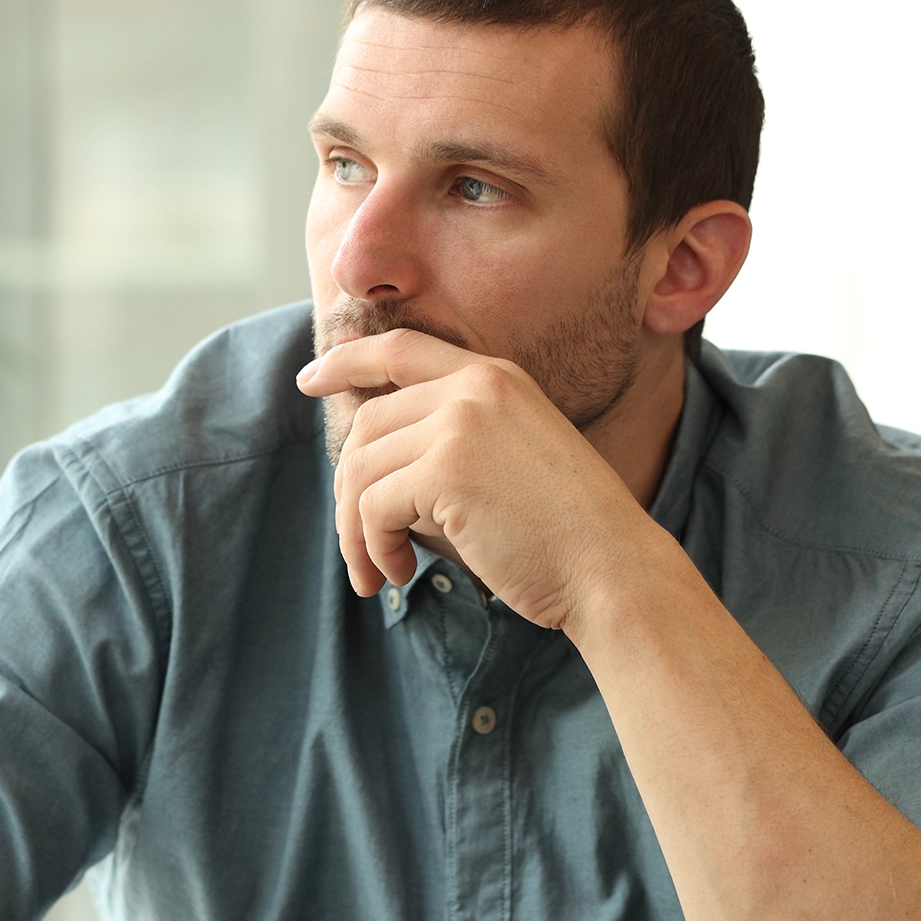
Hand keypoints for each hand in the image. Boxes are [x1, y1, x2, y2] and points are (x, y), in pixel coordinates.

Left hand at [296, 330, 644, 627]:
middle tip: (362, 547)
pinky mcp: (446, 469)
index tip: (309, 380)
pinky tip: (401, 572)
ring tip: (378, 572)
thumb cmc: (563, 535)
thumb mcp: (508, 463)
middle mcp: (475, 387)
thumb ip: (449, 446)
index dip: (347, 361)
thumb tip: (366, 470)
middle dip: (348, 491)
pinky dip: (373, 548)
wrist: (611, 569)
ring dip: (355, 531)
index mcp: (496, 377)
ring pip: (360, 470)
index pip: (400, 348)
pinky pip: (372, 507)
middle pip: (367, 425)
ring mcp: (460, 422)